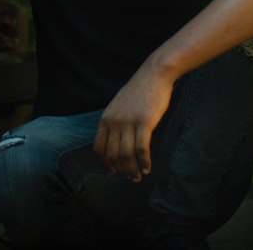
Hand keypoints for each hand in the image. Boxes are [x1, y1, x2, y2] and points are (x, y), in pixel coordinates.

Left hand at [93, 62, 175, 181]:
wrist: (154, 74)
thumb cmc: (139, 91)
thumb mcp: (119, 106)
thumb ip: (115, 122)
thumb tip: (116, 143)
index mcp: (106, 118)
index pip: (98, 148)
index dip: (104, 163)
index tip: (113, 171)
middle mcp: (114, 122)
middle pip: (113, 155)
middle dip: (121, 171)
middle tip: (131, 178)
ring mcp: (128, 122)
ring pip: (126, 155)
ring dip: (132, 170)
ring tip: (139, 176)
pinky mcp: (144, 122)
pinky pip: (141, 149)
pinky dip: (144, 161)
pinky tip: (148, 167)